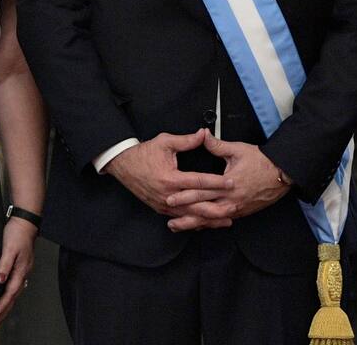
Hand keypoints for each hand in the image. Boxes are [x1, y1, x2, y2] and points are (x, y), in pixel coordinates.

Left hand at [0, 217, 37, 322]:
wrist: (25, 221)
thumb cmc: (17, 233)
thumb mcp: (9, 248)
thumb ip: (4, 265)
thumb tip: (0, 280)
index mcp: (21, 269)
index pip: (11, 292)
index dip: (3, 304)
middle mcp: (24, 271)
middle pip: (15, 294)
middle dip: (6, 308)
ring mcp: (24, 268)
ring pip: (16, 290)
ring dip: (9, 302)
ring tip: (1, 312)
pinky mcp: (22, 265)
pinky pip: (16, 283)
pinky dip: (11, 292)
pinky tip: (7, 293)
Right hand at [105, 129, 232, 219]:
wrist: (122, 165)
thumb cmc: (143, 153)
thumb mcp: (165, 142)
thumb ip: (187, 140)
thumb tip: (204, 134)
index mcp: (170, 178)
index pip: (199, 182)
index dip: (217, 183)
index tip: (231, 182)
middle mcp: (168, 195)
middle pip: (197, 205)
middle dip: (217, 209)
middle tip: (234, 208)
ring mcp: (163, 205)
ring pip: (190, 216)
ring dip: (209, 219)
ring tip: (226, 220)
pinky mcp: (160, 209)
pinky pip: (181, 218)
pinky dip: (195, 221)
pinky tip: (206, 223)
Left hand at [164, 132, 289, 231]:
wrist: (282, 174)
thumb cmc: (261, 161)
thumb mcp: (238, 149)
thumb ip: (217, 145)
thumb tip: (202, 135)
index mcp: (229, 183)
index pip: (202, 190)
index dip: (185, 194)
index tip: (171, 196)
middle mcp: (232, 199)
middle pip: (204, 209)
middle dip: (185, 213)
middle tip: (169, 215)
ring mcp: (237, 208)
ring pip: (212, 219)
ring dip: (194, 222)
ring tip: (178, 225)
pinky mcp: (241, 212)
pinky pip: (222, 220)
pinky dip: (209, 224)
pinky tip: (198, 225)